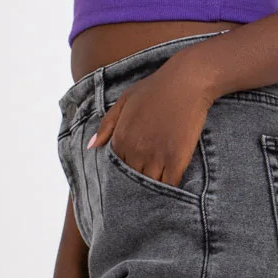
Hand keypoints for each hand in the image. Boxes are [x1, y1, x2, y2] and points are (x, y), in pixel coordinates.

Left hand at [86, 53, 212, 188]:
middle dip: (136, 186)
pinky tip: (171, 192)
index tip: (128, 178)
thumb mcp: (124, 101)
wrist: (186, 82)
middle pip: (132, 181)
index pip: (116, 169)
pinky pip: (170, 184)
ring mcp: (156, 156)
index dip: (122, 175)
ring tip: (155, 196)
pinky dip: (169, 190)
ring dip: (152, 191)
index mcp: (121, 139)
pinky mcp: (177, 159)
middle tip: (141, 190)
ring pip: (150, 186)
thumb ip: (106, 125)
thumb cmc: (155, 88)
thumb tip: (91, 147)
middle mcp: (135, 151)